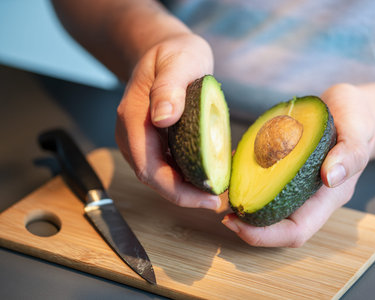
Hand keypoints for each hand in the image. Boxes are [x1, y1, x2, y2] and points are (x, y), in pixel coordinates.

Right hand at [115, 33, 221, 209]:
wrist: (164, 51)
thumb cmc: (174, 54)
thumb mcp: (178, 62)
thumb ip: (169, 88)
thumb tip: (163, 119)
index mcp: (134, 118)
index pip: (149, 168)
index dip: (177, 190)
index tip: (208, 198)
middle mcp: (132, 134)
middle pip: (154, 178)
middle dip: (185, 195)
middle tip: (217, 200)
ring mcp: (140, 139)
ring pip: (160, 175)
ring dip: (187, 187)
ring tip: (217, 189)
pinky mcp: (152, 140)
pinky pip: (167, 165)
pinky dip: (187, 174)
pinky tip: (209, 172)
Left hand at [222, 84, 374, 246]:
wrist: (349, 108)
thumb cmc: (357, 119)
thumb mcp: (359, 129)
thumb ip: (351, 153)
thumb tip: (331, 177)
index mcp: (326, 197)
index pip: (296, 231)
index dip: (265, 235)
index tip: (237, 223)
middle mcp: (306, 195)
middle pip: (274, 223)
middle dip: (245, 222)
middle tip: (219, 207)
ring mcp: (293, 181)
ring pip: (263, 202)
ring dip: (241, 198)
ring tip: (220, 186)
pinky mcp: (282, 166)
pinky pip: (261, 178)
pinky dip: (243, 174)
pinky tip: (231, 162)